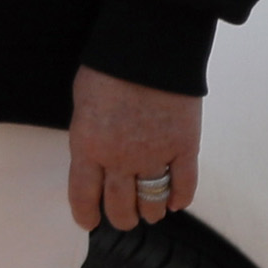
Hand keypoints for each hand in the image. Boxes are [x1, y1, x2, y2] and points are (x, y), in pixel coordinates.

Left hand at [68, 70, 199, 231]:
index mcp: (88, 147)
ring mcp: (155, 155)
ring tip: (151, 211)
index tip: (89, 222)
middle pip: (120, 207)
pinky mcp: (184, 146)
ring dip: (150, 211)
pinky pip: (184, 184)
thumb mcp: (82, 103)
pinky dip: (181, 197)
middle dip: (122, 218)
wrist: (149, 46)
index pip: (84, 196)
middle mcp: (120, 160)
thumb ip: (88, 135)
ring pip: (152, 201)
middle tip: (124, 218)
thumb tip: (92, 154)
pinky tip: (177, 203)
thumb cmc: (109, 65)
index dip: (87, 215)